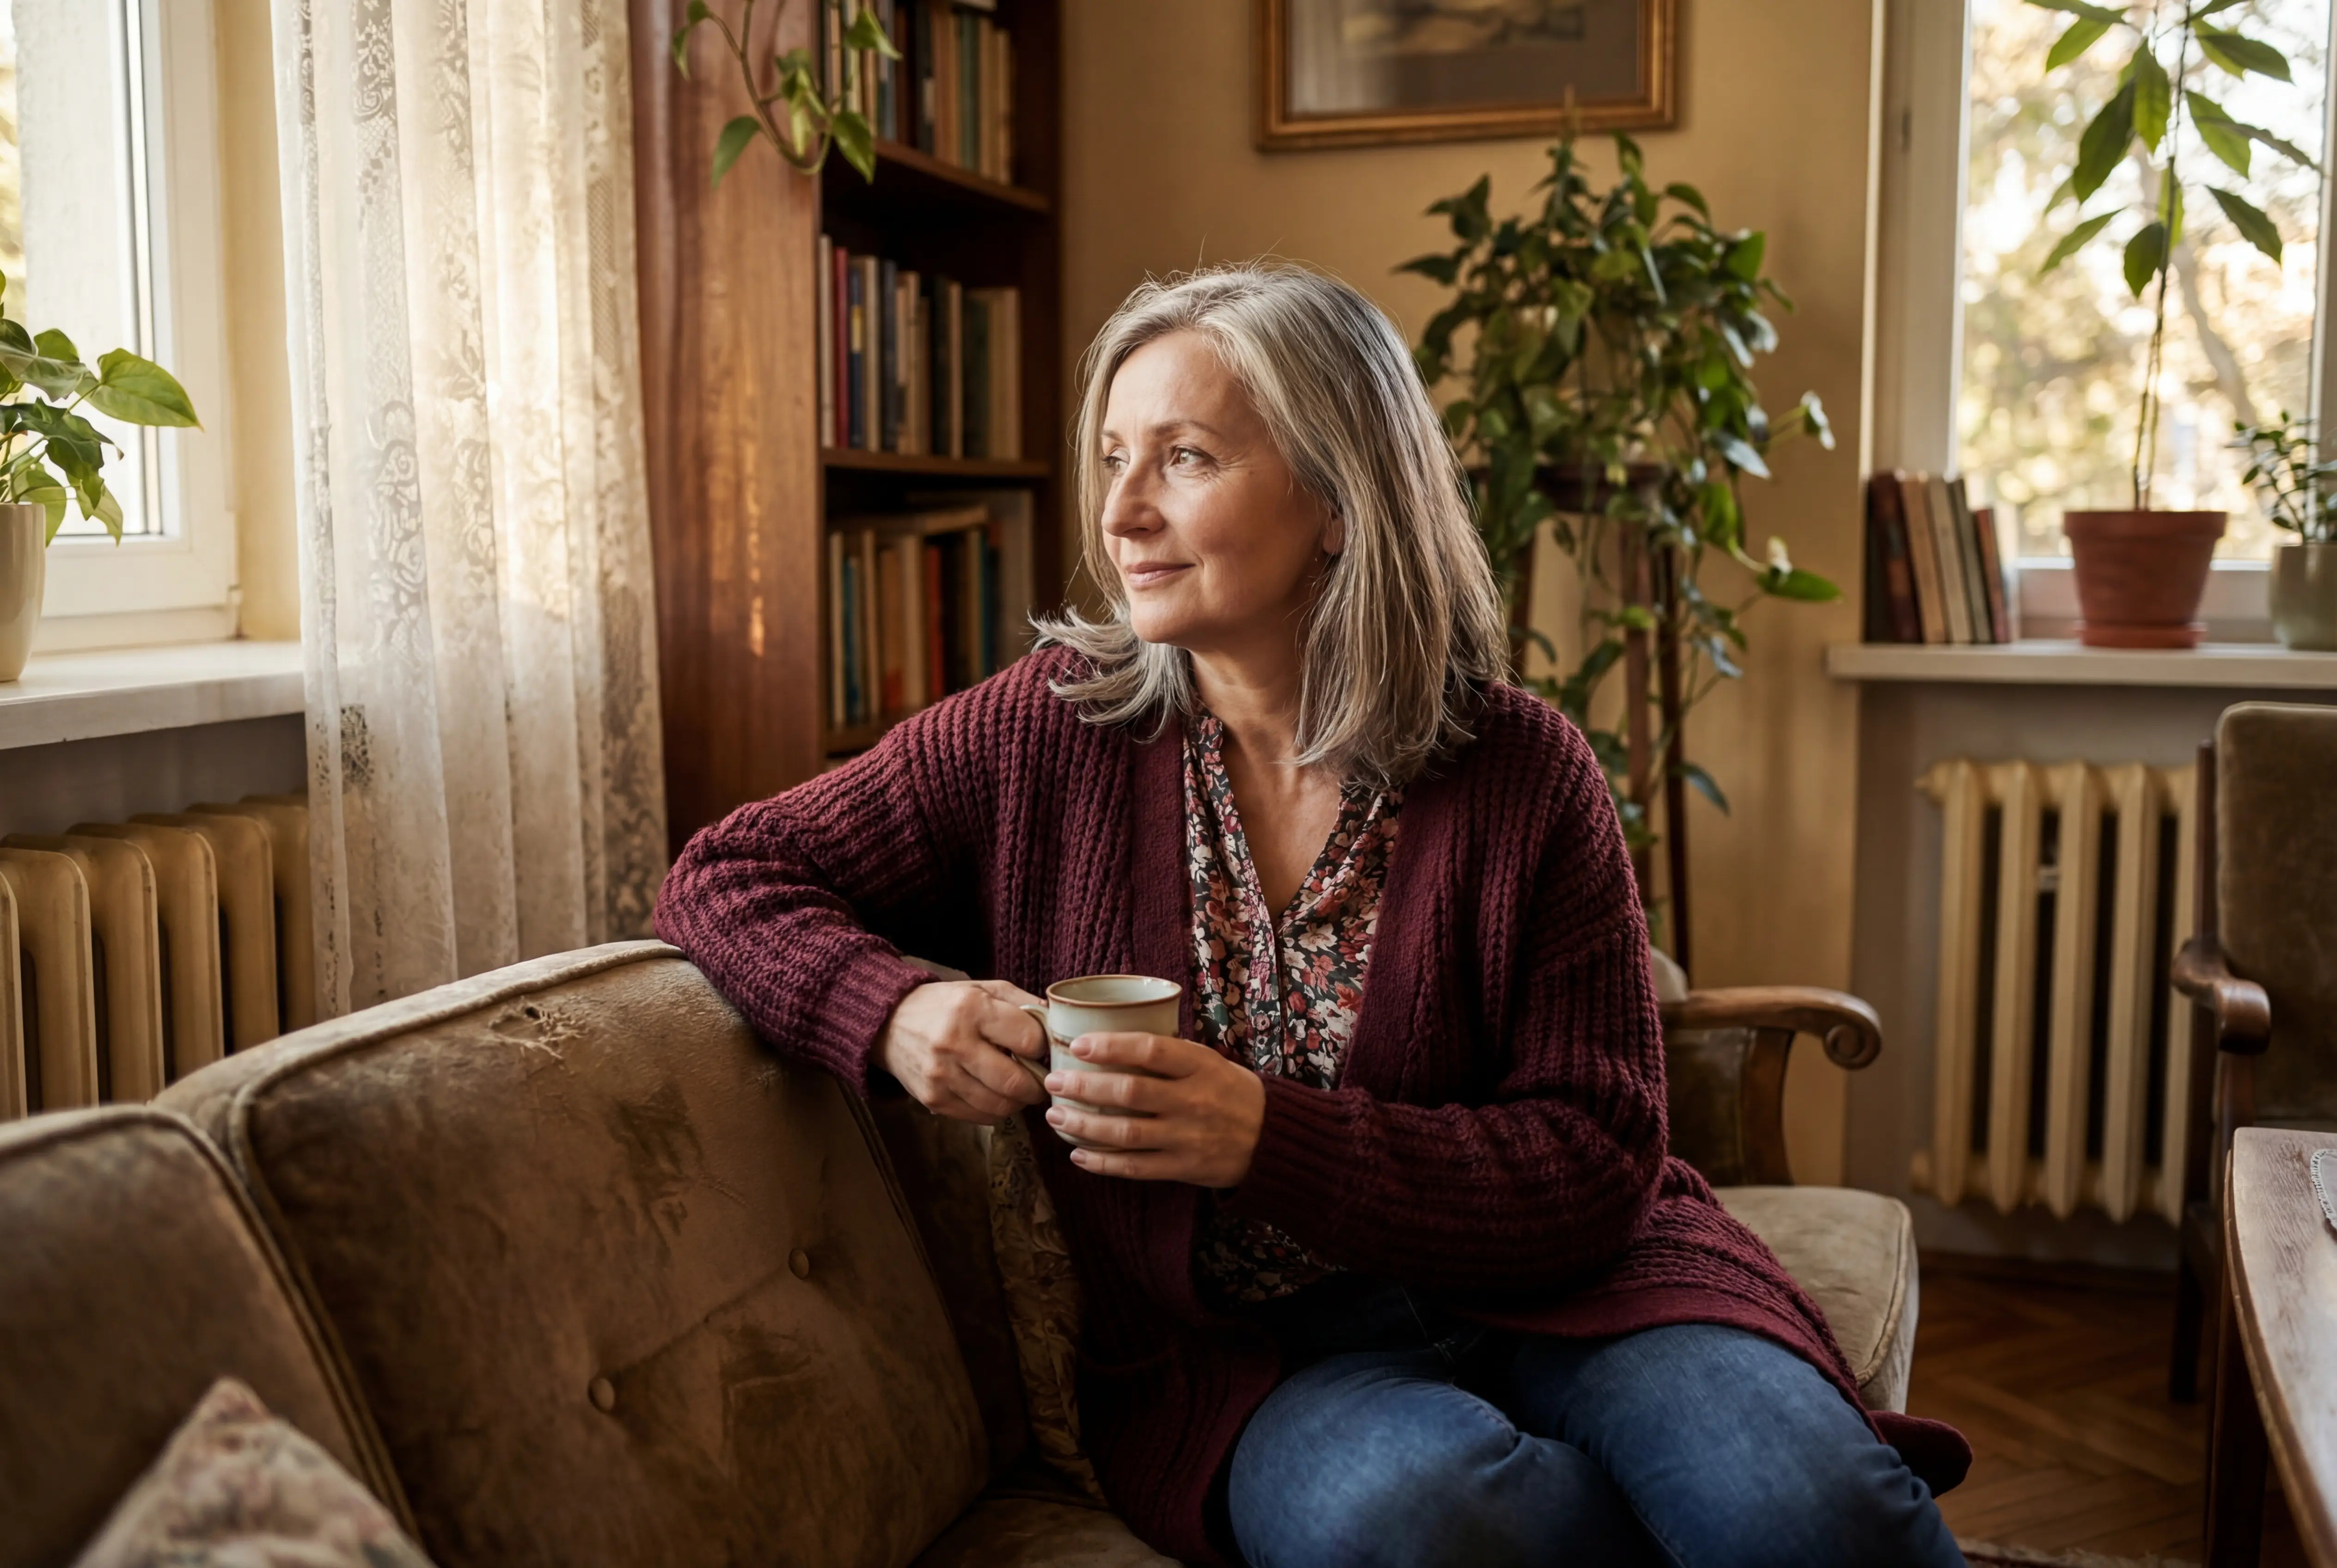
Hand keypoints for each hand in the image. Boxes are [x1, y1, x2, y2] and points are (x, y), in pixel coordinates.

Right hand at [877, 980, 1048, 1122]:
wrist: (889, 1023)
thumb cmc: (945, 1004)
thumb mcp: (983, 989)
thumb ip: (1023, 1003)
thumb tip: (1058, 1025)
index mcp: (971, 1009)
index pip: (1028, 1039)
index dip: (1041, 1046)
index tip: (1039, 1048)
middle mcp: (954, 1043)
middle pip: (1015, 1082)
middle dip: (1037, 1085)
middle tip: (1040, 1080)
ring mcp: (940, 1075)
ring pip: (999, 1105)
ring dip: (1017, 1102)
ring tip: (1018, 1089)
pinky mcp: (932, 1099)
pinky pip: (979, 1116)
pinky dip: (994, 1111)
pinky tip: (994, 1095)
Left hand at [1045, 1033, 1265, 1188]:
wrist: (1273, 1138)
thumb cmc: (1232, 1091)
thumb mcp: (1210, 1062)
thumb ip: (1169, 1055)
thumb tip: (1112, 1040)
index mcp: (1200, 1066)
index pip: (1150, 1050)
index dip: (1111, 1046)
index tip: (1078, 1044)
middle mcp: (1193, 1101)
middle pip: (1129, 1093)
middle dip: (1085, 1087)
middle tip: (1054, 1081)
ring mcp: (1187, 1138)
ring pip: (1126, 1133)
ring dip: (1084, 1126)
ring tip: (1056, 1117)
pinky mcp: (1183, 1168)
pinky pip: (1135, 1167)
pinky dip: (1103, 1162)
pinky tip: (1078, 1154)